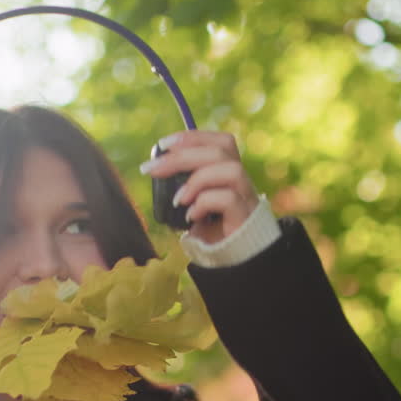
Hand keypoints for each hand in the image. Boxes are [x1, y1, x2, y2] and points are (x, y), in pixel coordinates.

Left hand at [140, 130, 260, 243]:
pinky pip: (228, 199)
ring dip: (198, 180)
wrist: (231, 262)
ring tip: (178, 200)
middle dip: (183, 156)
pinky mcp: (245, 218)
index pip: (220, 142)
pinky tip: (191, 216)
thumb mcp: (191, 203)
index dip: (193, 138)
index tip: (163, 145)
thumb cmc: (210, 232)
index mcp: (229, 174)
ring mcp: (246, 199)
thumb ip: (181, 185)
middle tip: (154, 169)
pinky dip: (204, 202)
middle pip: (221, 151)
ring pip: (231, 170)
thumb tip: (155, 167)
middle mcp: (241, 182)